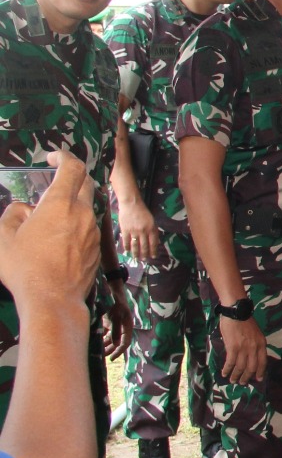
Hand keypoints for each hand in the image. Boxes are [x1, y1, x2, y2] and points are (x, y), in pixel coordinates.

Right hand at [0, 152, 99, 308]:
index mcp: (60, 205)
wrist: (52, 300)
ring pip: (88, 207)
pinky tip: (60, 239)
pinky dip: (77, 225)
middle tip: (54, 185)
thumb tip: (23, 210)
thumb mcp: (4, 237)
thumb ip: (12, 215)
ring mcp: (93, 231)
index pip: (73, 168)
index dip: (64, 157)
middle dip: (72, 178)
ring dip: (73, 205)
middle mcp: (82, 214)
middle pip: (85, 184)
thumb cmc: (25, 269)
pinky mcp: (97, 248)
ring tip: (51, 218)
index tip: (53, 157)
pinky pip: (89, 228)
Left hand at [102, 288, 133, 360]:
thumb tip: (116, 344)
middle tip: (102, 357)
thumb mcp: (115, 315)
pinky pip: (105, 333)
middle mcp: (122, 327)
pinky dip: (100, 337)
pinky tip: (94, 341)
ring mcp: (115, 324)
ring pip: (110, 338)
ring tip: (97, 351)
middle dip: (110, 350)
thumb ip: (115, 329)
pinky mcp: (108, 322)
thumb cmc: (115, 301)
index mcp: (127, 326)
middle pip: (117, 342)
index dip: (119, 351)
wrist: (111, 289)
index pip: (125, 342)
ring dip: (105, 345)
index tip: (112, 358)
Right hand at [118, 197, 158, 262]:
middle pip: (144, 246)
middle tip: (145, 260)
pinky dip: (127, 248)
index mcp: (151, 228)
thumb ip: (154, 231)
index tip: (154, 257)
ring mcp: (134, 231)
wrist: (131, 204)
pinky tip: (127, 252)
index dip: (154, 251)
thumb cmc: (143, 212)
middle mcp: (143, 231)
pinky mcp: (125, 230)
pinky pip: (126, 241)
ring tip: (137, 258)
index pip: (153, 243)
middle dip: (145, 254)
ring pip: (135, 245)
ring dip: (136, 253)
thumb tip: (156, 242)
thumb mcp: (152, 221)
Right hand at [218, 314, 267, 383]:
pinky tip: (224, 373)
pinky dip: (227, 369)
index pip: (263, 362)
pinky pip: (230, 363)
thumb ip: (255, 345)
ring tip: (233, 380)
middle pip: (252, 367)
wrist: (236, 312)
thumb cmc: (245, 321)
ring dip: (236, 375)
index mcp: (262, 344)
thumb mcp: (256, 333)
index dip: (260, 372)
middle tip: (242, 382)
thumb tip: (250, 357)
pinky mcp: (233, 348)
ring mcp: (244, 349)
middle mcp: (254, 348)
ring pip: (241, 367)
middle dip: (247, 377)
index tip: (258, 379)